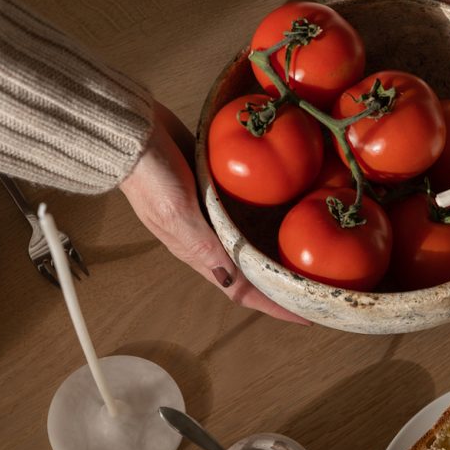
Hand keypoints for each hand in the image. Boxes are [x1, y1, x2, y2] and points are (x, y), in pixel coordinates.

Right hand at [120, 102, 309, 324]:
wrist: (131, 132)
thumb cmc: (150, 175)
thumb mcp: (177, 212)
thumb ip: (203, 245)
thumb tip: (231, 280)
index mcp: (198, 251)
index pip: (241, 290)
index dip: (273, 306)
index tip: (306, 316)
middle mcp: (208, 237)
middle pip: (252, 270)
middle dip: (281, 282)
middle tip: (317, 284)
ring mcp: (213, 212)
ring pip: (253, 239)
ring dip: (280, 247)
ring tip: (312, 250)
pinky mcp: (217, 188)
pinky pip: (249, 208)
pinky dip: (271, 212)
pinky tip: (292, 204)